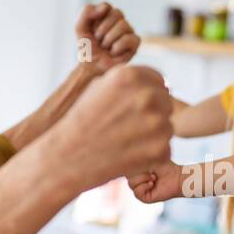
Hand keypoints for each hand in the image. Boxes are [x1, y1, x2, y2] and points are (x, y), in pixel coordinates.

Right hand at [51, 64, 171, 188]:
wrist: (67, 157)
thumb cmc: (82, 122)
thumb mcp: (100, 87)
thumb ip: (130, 82)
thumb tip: (160, 83)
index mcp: (131, 76)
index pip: (159, 80)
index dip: (148, 95)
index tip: (134, 109)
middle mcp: (147, 96)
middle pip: (165, 103)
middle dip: (152, 114)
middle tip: (128, 129)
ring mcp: (156, 124)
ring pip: (167, 127)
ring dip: (153, 135)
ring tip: (125, 142)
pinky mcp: (160, 150)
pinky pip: (164, 149)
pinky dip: (151, 155)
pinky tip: (128, 156)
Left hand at [75, 2, 139, 73]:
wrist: (91, 66)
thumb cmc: (88, 48)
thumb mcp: (80, 27)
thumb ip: (87, 11)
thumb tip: (106, 8)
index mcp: (107, 15)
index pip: (106, 6)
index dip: (97, 19)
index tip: (92, 31)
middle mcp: (120, 21)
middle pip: (117, 13)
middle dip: (103, 29)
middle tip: (98, 41)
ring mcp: (129, 32)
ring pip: (123, 25)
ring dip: (109, 39)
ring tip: (105, 48)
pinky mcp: (135, 44)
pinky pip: (129, 38)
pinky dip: (117, 47)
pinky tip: (113, 53)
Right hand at [128, 162, 183, 204]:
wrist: (176, 176)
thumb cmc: (165, 166)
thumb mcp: (148, 157)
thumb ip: (137, 157)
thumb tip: (127, 153)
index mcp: (135, 171)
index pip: (125, 169)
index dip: (132, 165)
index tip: (144, 162)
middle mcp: (136, 181)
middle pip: (127, 176)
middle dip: (139, 171)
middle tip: (151, 171)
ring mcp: (140, 190)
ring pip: (131, 184)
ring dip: (143, 178)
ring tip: (154, 177)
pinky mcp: (144, 198)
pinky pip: (137, 192)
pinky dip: (144, 186)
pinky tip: (152, 183)